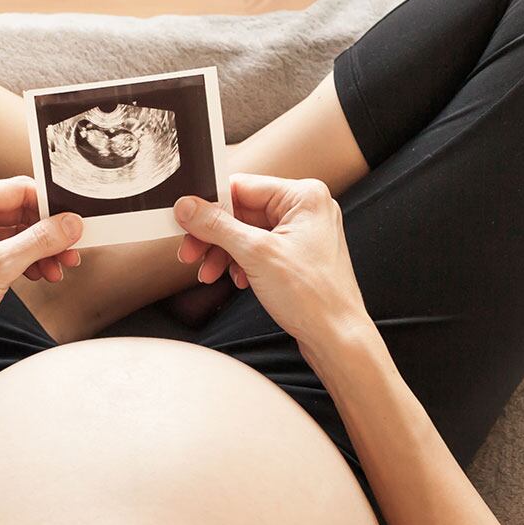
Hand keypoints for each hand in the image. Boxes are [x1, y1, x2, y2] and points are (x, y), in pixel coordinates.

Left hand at [0, 175, 83, 357]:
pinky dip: (25, 260)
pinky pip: (5, 248)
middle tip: (69, 252)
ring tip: (56, 269)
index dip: (49, 207)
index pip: (18, 190)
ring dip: (39, 250)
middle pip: (19, 211)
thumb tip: (69, 224)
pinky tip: (39, 274)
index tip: (73, 223)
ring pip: (15, 232)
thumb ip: (38, 241)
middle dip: (47, 234)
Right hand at [173, 173, 371, 356]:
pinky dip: (241, 263)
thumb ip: (217, 227)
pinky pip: (259, 249)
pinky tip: (237, 279)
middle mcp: (305, 209)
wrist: (336, 337)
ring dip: (224, 252)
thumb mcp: (255, 255)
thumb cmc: (314, 297)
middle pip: (242, 211)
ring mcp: (303, 233)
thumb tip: (188, 208)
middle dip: (214, 236)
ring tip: (210, 273)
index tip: (186, 220)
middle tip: (191, 252)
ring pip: (247, 232)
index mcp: (304, 196)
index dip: (210, 205)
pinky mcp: (297, 255)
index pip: (242, 186)